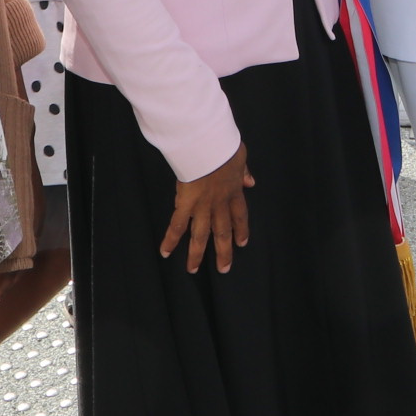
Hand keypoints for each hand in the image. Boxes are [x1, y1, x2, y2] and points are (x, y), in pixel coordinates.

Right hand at [159, 144, 252, 273]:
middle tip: (224, 268)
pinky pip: (177, 225)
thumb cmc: (223, 146)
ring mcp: (202, 206)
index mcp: (234, 192)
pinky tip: (165, 252)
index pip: (240, 216)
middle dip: (224, 251)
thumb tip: (251, 181)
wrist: (208, 145)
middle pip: (223, 232)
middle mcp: (219, 204)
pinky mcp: (185, 204)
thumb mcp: (240, 157)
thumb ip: (244, 172)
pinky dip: (170, 239)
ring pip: (201, 235)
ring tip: (193, 269)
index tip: (242, 242)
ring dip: (197, 253)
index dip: (241, 230)